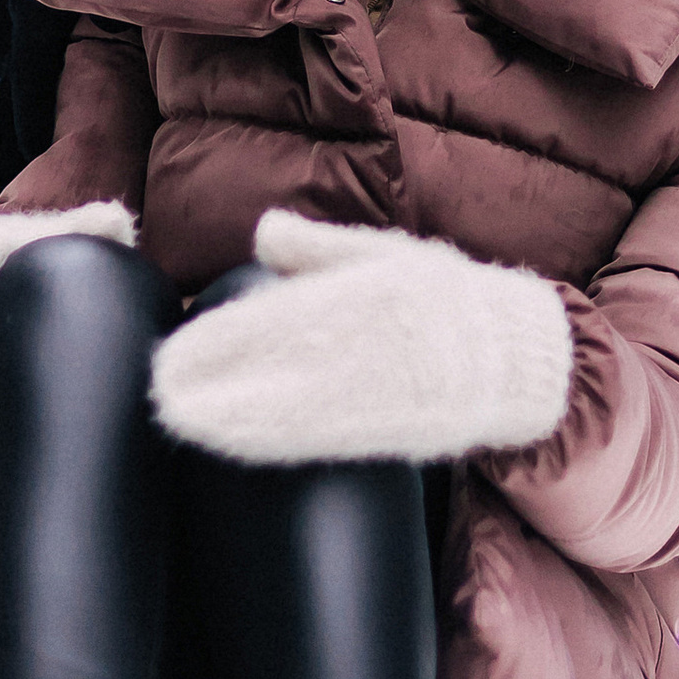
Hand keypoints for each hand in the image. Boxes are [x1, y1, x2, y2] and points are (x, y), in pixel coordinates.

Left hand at [148, 210, 570, 465]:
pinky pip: (325, 436)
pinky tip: (237, 445)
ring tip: (183, 423)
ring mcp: (383, 390)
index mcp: (370, 293)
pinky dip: (276, 442)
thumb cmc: (447, 296)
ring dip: (234, 418)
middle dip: (218, 380)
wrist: (516, 356)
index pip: (284, 316)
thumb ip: (322, 250)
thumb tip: (265, 232)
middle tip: (161, 392)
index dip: (227, 337)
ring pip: (297, 407)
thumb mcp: (389, 254)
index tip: (178, 348)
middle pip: (281, 365)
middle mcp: (373, 343)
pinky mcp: (392, 427)